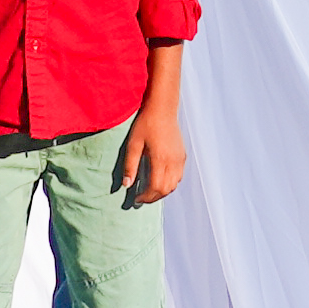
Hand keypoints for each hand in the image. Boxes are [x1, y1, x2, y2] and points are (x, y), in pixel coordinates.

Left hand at [118, 96, 185, 210]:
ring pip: (174, 184)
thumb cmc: (146, 124)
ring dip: (162, 191)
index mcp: (160, 159)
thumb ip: (130, 166)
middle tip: (142, 198)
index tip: (136, 199)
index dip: (146, 197)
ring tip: (150, 190)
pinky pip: (178, 176)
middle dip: (154, 197)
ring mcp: (179, 158)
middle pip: (166, 189)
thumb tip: (126, 185)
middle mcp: (173, 161)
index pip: (156, 187)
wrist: (162, 109)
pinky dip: (170, 182)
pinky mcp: (182, 155)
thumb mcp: (133, 144)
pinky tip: (160, 179)